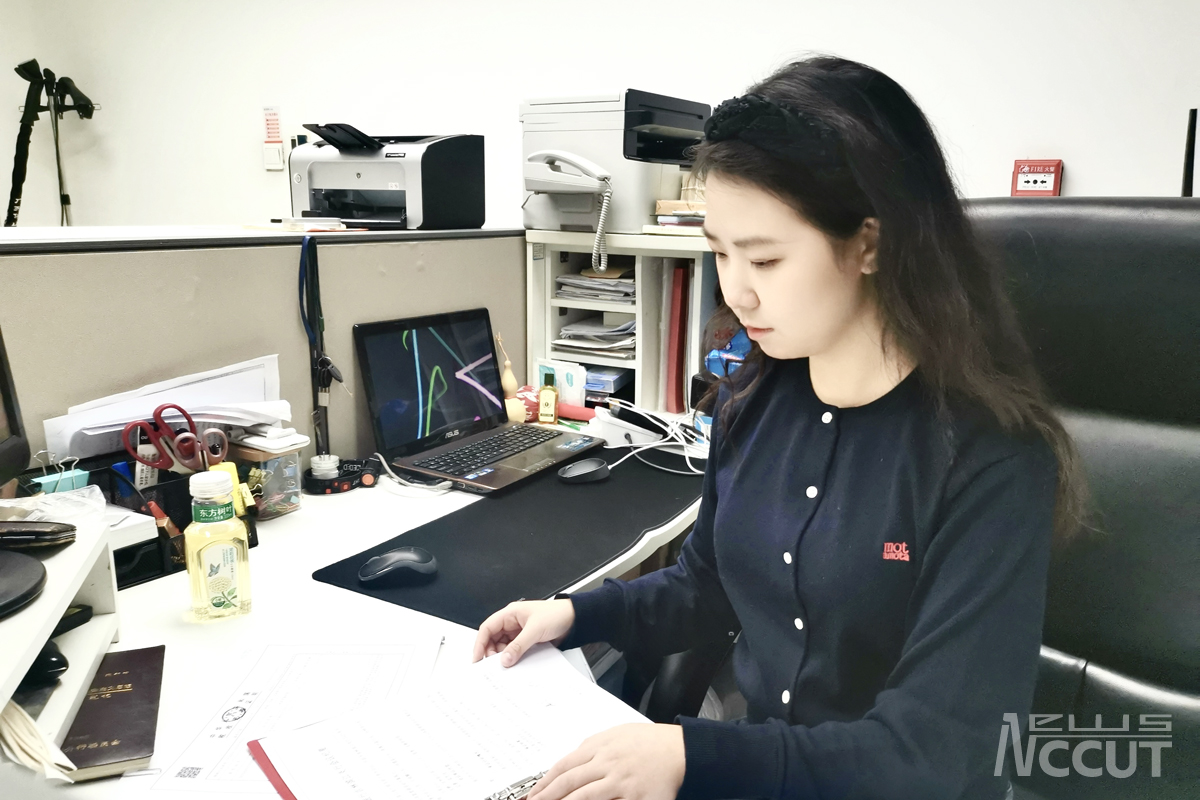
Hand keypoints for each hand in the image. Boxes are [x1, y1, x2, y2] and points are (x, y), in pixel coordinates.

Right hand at [472, 599, 575, 666]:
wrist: (575, 619)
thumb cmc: (556, 614)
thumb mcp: (535, 629)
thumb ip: (519, 645)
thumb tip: (505, 659)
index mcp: (510, 614)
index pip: (487, 628)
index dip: (480, 643)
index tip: (477, 658)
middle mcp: (512, 622)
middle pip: (493, 639)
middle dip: (492, 652)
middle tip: (494, 665)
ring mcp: (519, 632)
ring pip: (503, 646)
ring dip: (503, 656)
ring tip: (506, 665)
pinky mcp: (527, 641)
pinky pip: (515, 650)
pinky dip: (513, 657)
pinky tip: (516, 663)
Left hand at [528, 723, 684, 799]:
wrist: (680, 750)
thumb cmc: (649, 743)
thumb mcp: (616, 735)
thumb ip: (592, 748)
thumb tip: (570, 763)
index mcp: (600, 747)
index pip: (564, 766)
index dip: (544, 783)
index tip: (532, 795)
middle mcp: (608, 763)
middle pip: (569, 783)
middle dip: (547, 797)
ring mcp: (621, 782)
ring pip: (584, 797)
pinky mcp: (635, 798)